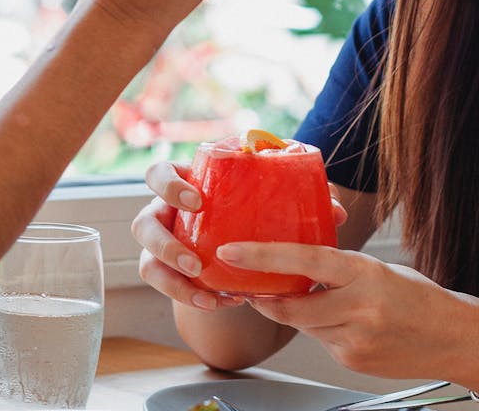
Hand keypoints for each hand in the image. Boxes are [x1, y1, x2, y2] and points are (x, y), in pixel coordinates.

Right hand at [131, 159, 348, 311]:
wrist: (243, 241)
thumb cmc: (252, 209)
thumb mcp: (272, 199)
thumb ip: (302, 201)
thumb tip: (335, 213)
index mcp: (185, 183)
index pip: (159, 174)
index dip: (169, 186)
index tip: (198, 201)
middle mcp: (166, 213)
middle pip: (143, 223)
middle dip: (164, 242)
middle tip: (196, 260)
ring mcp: (164, 245)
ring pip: (147, 262)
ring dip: (171, 279)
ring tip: (205, 291)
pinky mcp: (170, 273)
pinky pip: (167, 288)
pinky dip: (190, 297)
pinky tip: (219, 303)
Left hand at [216, 242, 478, 380]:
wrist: (456, 339)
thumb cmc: (419, 297)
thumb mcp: (377, 268)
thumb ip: (336, 268)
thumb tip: (293, 262)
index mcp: (363, 273)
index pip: (302, 260)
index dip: (261, 257)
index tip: (232, 252)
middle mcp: (358, 307)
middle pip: (289, 306)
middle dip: (264, 297)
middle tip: (248, 285)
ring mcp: (355, 339)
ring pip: (304, 325)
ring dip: (297, 312)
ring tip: (319, 301)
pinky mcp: (353, 361)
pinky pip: (321, 341)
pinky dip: (321, 329)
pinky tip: (345, 324)